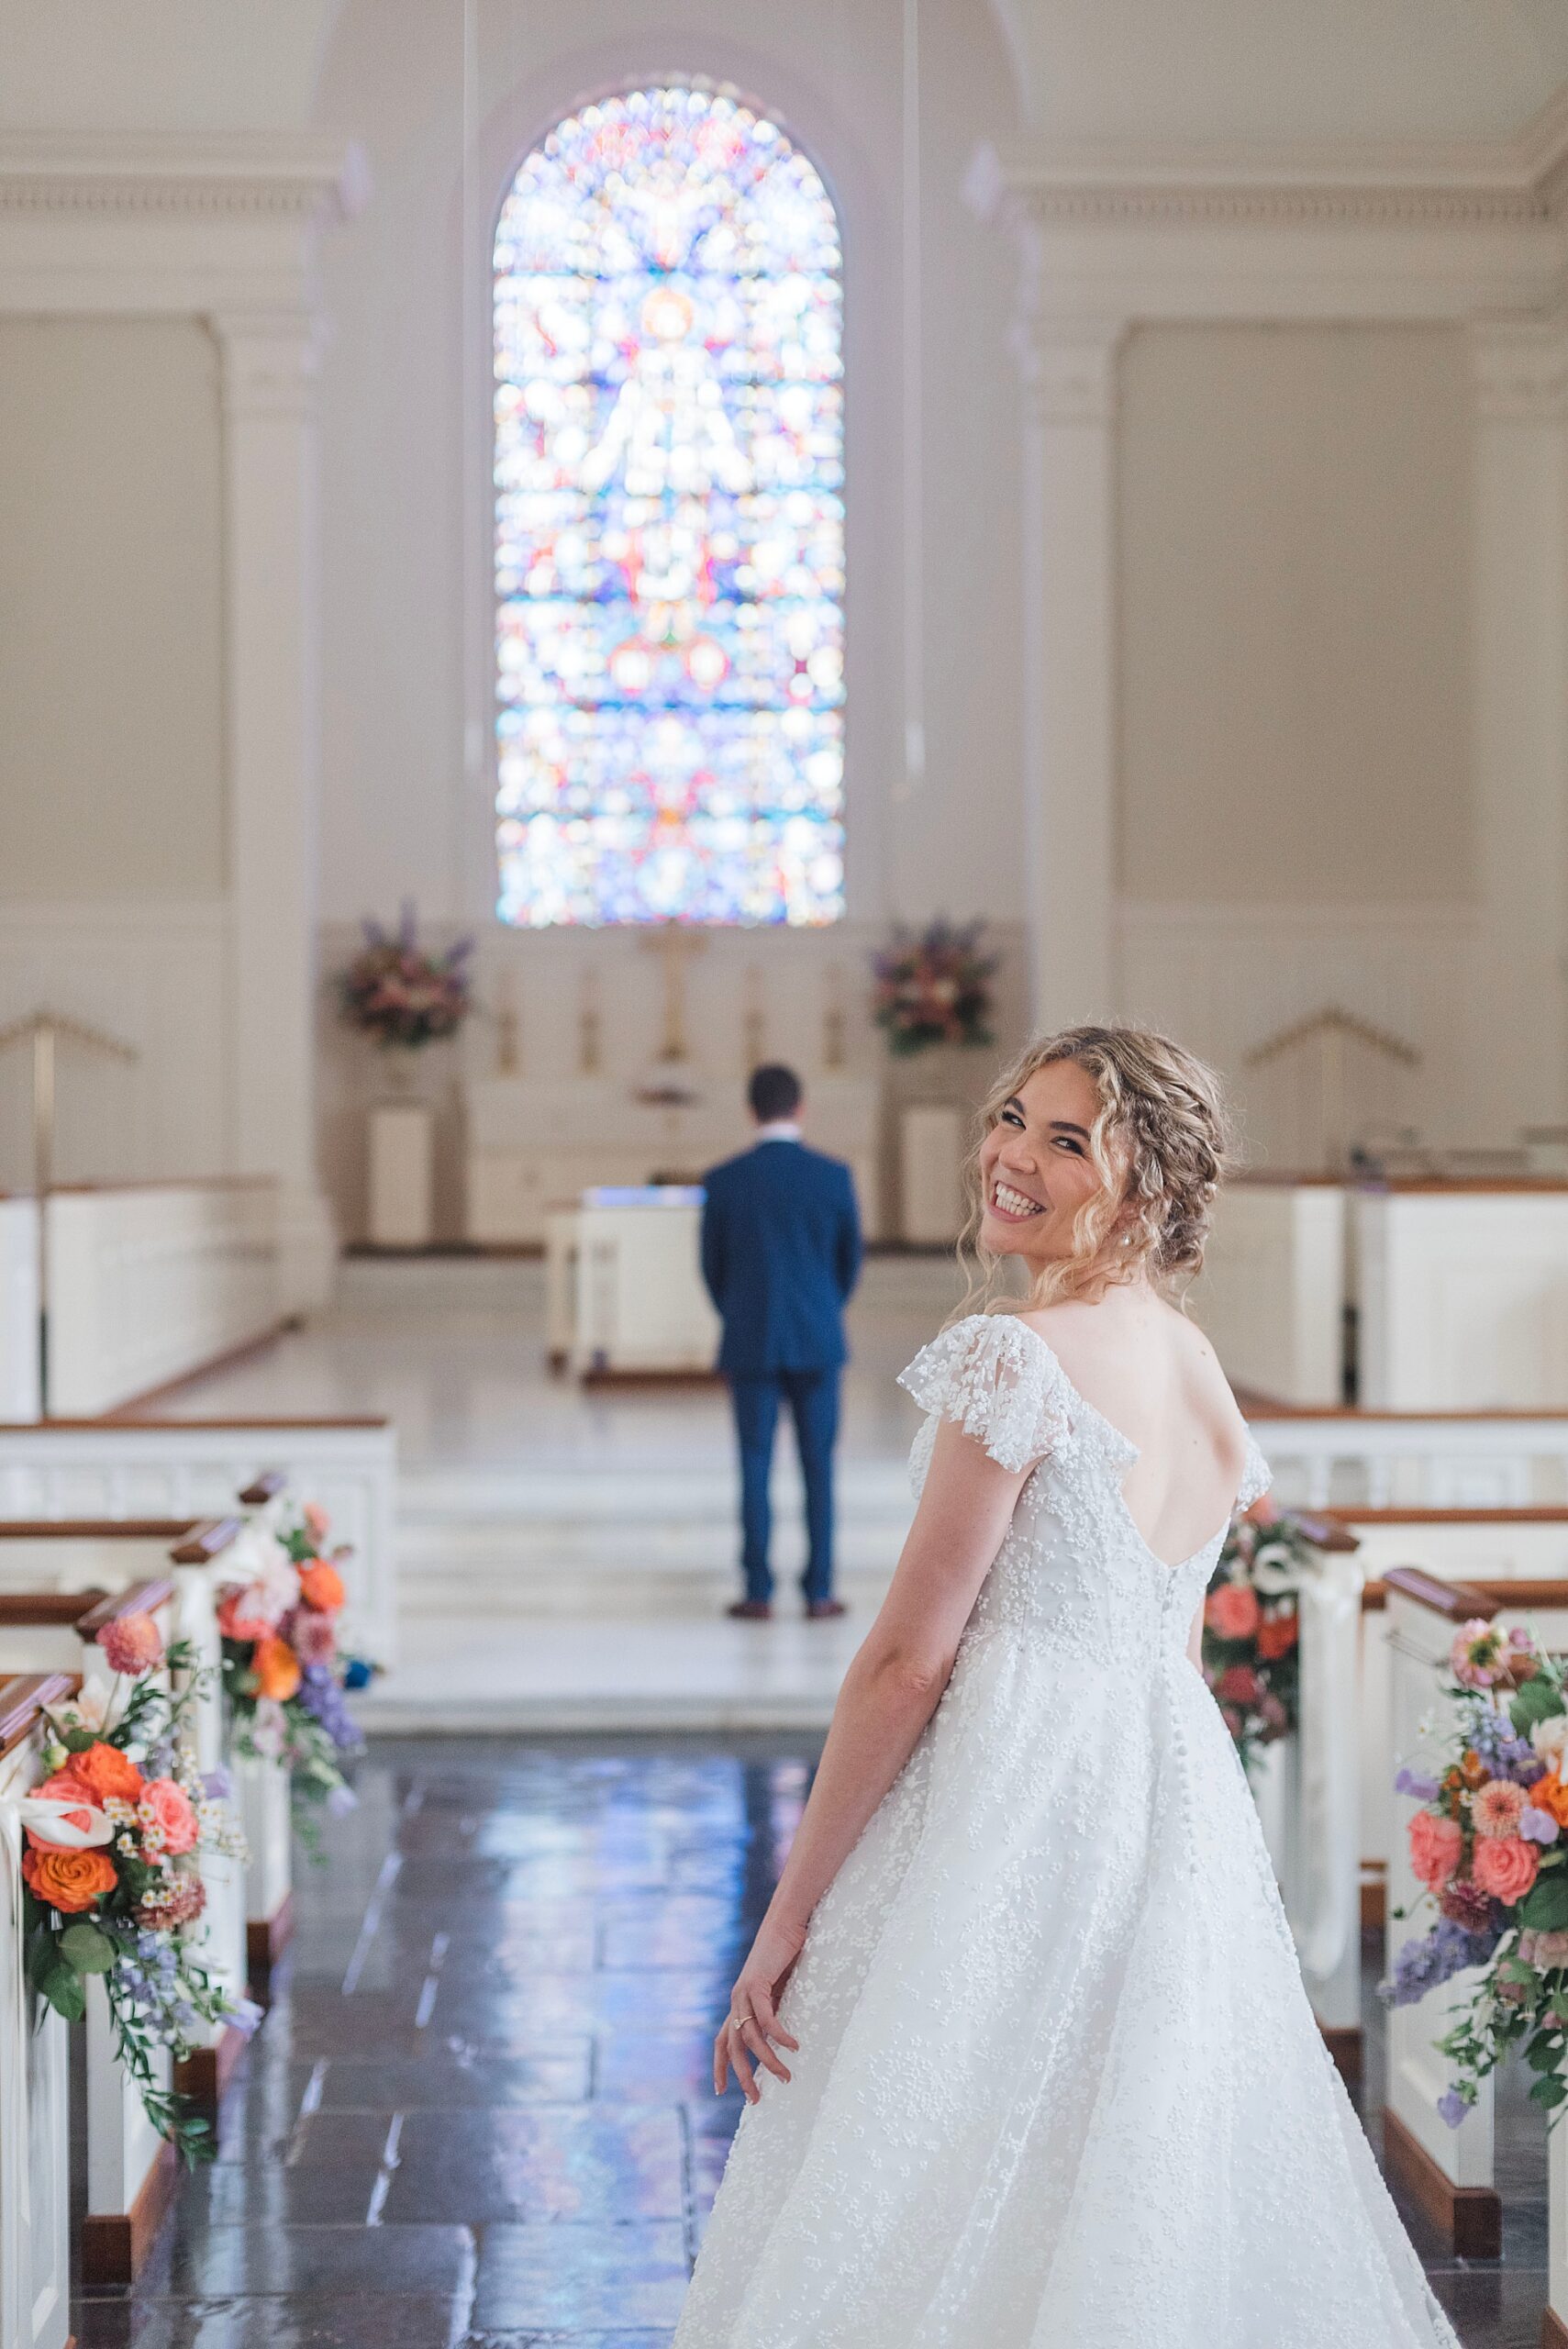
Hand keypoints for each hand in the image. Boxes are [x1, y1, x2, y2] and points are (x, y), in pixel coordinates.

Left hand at [714, 1911, 804, 2101]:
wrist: (785, 1922)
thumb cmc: (786, 1953)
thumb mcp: (780, 1989)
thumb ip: (775, 2010)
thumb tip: (781, 2037)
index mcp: (739, 2003)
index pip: (721, 2040)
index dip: (719, 2066)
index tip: (721, 2092)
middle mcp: (736, 2000)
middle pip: (732, 2047)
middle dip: (742, 2075)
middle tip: (756, 2099)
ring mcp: (744, 1992)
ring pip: (750, 2037)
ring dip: (769, 2060)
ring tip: (787, 2076)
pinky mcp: (757, 1984)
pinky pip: (766, 2018)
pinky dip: (779, 2035)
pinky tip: (793, 2046)